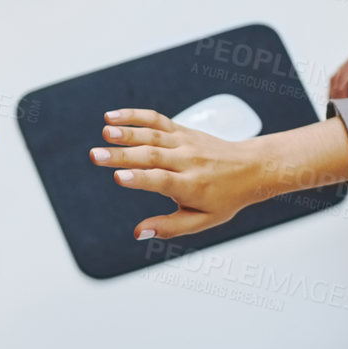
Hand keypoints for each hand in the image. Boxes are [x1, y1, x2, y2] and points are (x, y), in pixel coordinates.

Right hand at [89, 113, 347, 240]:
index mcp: (191, 186)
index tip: (118, 177)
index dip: (140, 179)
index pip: (162, 180)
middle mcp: (187, 161)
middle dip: (122, 155)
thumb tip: (137, 233)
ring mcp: (184, 142)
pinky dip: (135, 116)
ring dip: (127, 131)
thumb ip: (169, 227)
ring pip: (153, 135)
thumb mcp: (201, 221)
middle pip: (152, 156)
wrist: (251, 168)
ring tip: (105, 131)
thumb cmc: (225, 198)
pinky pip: (156, 120)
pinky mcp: (182, 130)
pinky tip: (113, 116)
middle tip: (96, 156)